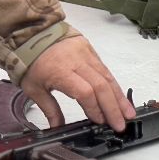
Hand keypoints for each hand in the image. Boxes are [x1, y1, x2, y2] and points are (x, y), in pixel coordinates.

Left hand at [20, 34, 135, 131]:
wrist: (32, 32)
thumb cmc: (30, 60)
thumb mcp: (33, 88)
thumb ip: (49, 108)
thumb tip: (58, 127)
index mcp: (60, 71)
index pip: (84, 92)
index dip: (95, 108)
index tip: (100, 122)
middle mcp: (76, 61)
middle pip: (101, 86)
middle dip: (113, 107)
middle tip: (121, 125)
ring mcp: (85, 54)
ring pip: (107, 77)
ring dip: (119, 97)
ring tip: (128, 113)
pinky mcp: (90, 50)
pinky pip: (105, 69)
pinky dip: (114, 84)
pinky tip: (120, 97)